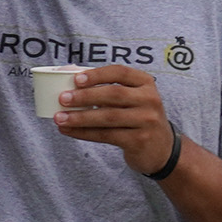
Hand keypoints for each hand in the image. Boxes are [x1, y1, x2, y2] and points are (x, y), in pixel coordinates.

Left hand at [51, 64, 179, 175]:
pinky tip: (69, 131)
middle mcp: (149, 100)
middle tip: (63, 98)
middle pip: (113, 94)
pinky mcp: (139, 140)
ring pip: (108, 117)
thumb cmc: (136, 117)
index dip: (97, 75)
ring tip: (60, 118)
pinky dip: (85, 133)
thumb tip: (66, 73)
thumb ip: (103, 86)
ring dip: (80, 118)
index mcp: (145, 83)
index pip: (120, 72)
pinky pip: (107, 135)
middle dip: (85, 96)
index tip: (76, 79)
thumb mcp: (130, 99)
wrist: (161, 149)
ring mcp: (146, 121)